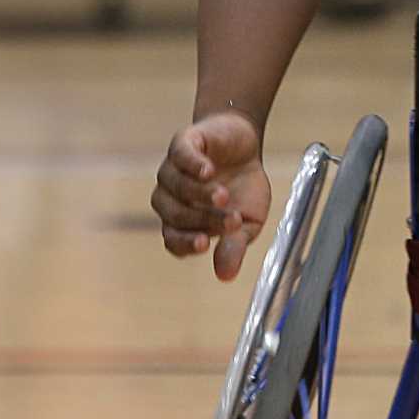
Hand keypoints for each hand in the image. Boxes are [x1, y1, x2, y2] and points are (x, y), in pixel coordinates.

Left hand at [153, 111, 272, 281]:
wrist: (245, 141)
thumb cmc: (243, 186)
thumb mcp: (247, 220)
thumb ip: (235, 245)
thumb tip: (225, 276)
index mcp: (183, 221)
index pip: (174, 240)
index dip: (187, 243)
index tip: (207, 244)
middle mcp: (171, 198)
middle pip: (176, 215)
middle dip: (205, 219)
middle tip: (234, 220)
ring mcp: (174, 169)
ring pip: (175, 187)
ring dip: (199, 195)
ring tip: (224, 197)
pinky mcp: (183, 143)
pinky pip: (180, 156)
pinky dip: (192, 164)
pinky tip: (209, 171)